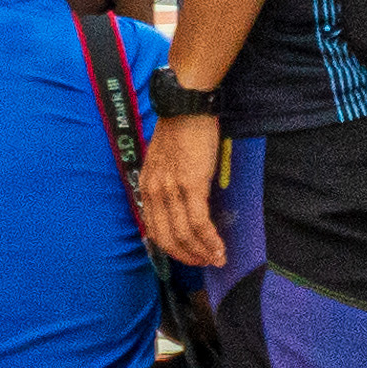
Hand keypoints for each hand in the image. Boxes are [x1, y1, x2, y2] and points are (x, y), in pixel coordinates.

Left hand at [133, 107, 228, 268]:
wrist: (186, 105)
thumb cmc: (180, 128)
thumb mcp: (163, 158)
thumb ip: (167, 181)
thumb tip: (181, 199)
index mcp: (147, 186)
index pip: (155, 229)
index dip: (172, 248)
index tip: (188, 254)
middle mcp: (155, 191)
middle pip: (168, 238)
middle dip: (187, 256)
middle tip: (205, 263)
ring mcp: (172, 189)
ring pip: (184, 234)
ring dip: (202, 252)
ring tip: (217, 259)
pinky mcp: (192, 184)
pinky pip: (199, 222)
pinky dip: (210, 240)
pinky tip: (220, 248)